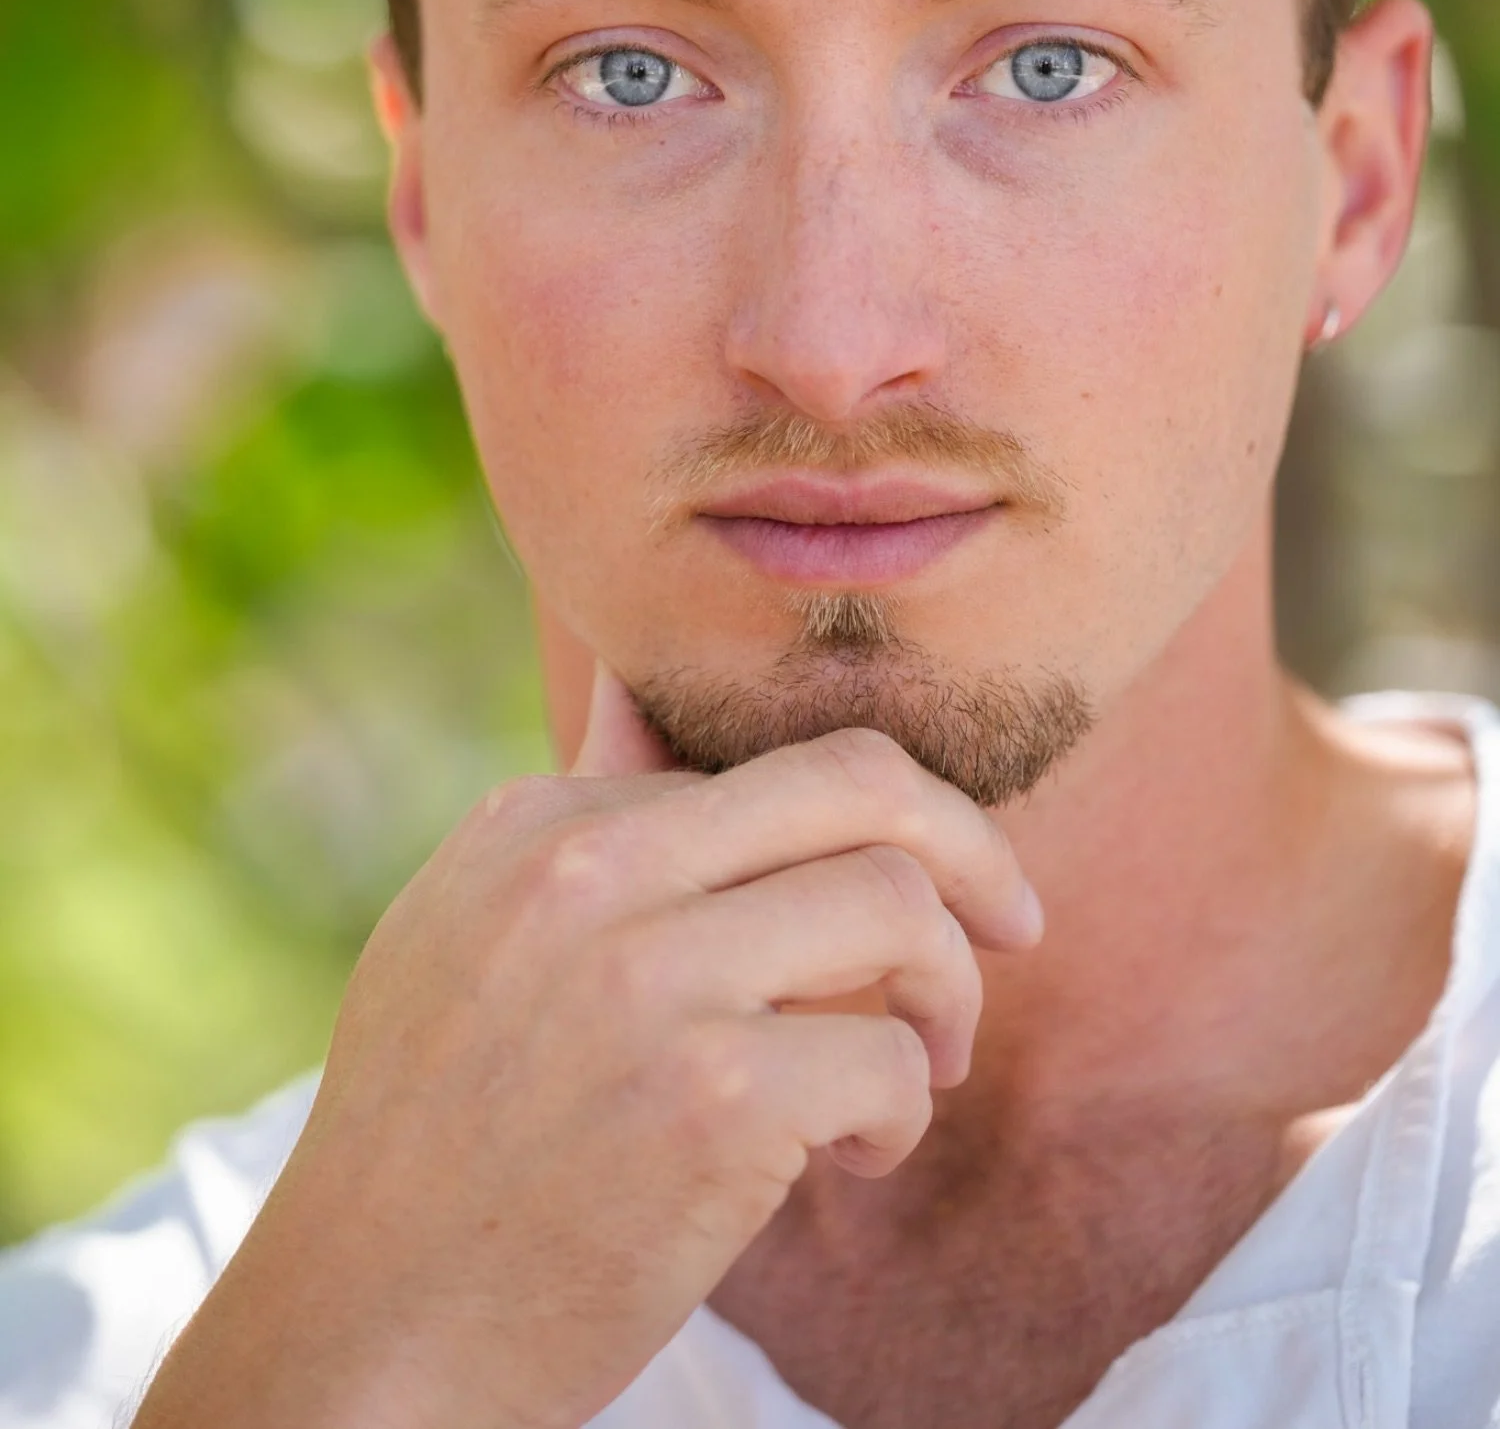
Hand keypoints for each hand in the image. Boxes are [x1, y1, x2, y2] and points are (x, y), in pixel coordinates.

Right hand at [135, 667, 1040, 1428]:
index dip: (847, 842)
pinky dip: (904, 1111)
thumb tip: (639, 694)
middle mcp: (590, 871)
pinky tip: (855, 1160)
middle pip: (858, 782)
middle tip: (1014, 921)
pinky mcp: (713, 1100)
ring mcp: (651, 979)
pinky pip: (891, 1055)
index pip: (760, 769)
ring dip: (947, 992)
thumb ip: (572, 816)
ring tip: (924, 1064)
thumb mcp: (465, 935)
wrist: (366, 1338)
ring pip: (898, 906)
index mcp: (535, 821)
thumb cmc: (434, 1145)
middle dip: (970, 844)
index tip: (871, 920)